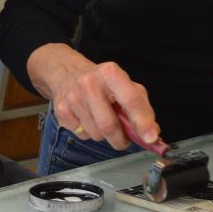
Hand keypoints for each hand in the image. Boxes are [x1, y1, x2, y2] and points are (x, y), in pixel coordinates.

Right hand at [26, 43, 158, 149]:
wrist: (66, 72)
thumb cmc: (102, 83)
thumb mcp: (125, 86)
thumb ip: (141, 108)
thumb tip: (151, 135)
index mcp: (110, 73)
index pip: (131, 100)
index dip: (143, 121)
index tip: (150, 138)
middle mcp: (89, 83)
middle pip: (109, 125)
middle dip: (120, 139)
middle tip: (124, 139)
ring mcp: (73, 97)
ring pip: (96, 134)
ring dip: (104, 135)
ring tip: (102, 120)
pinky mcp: (61, 110)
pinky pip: (82, 135)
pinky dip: (89, 133)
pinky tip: (87, 118)